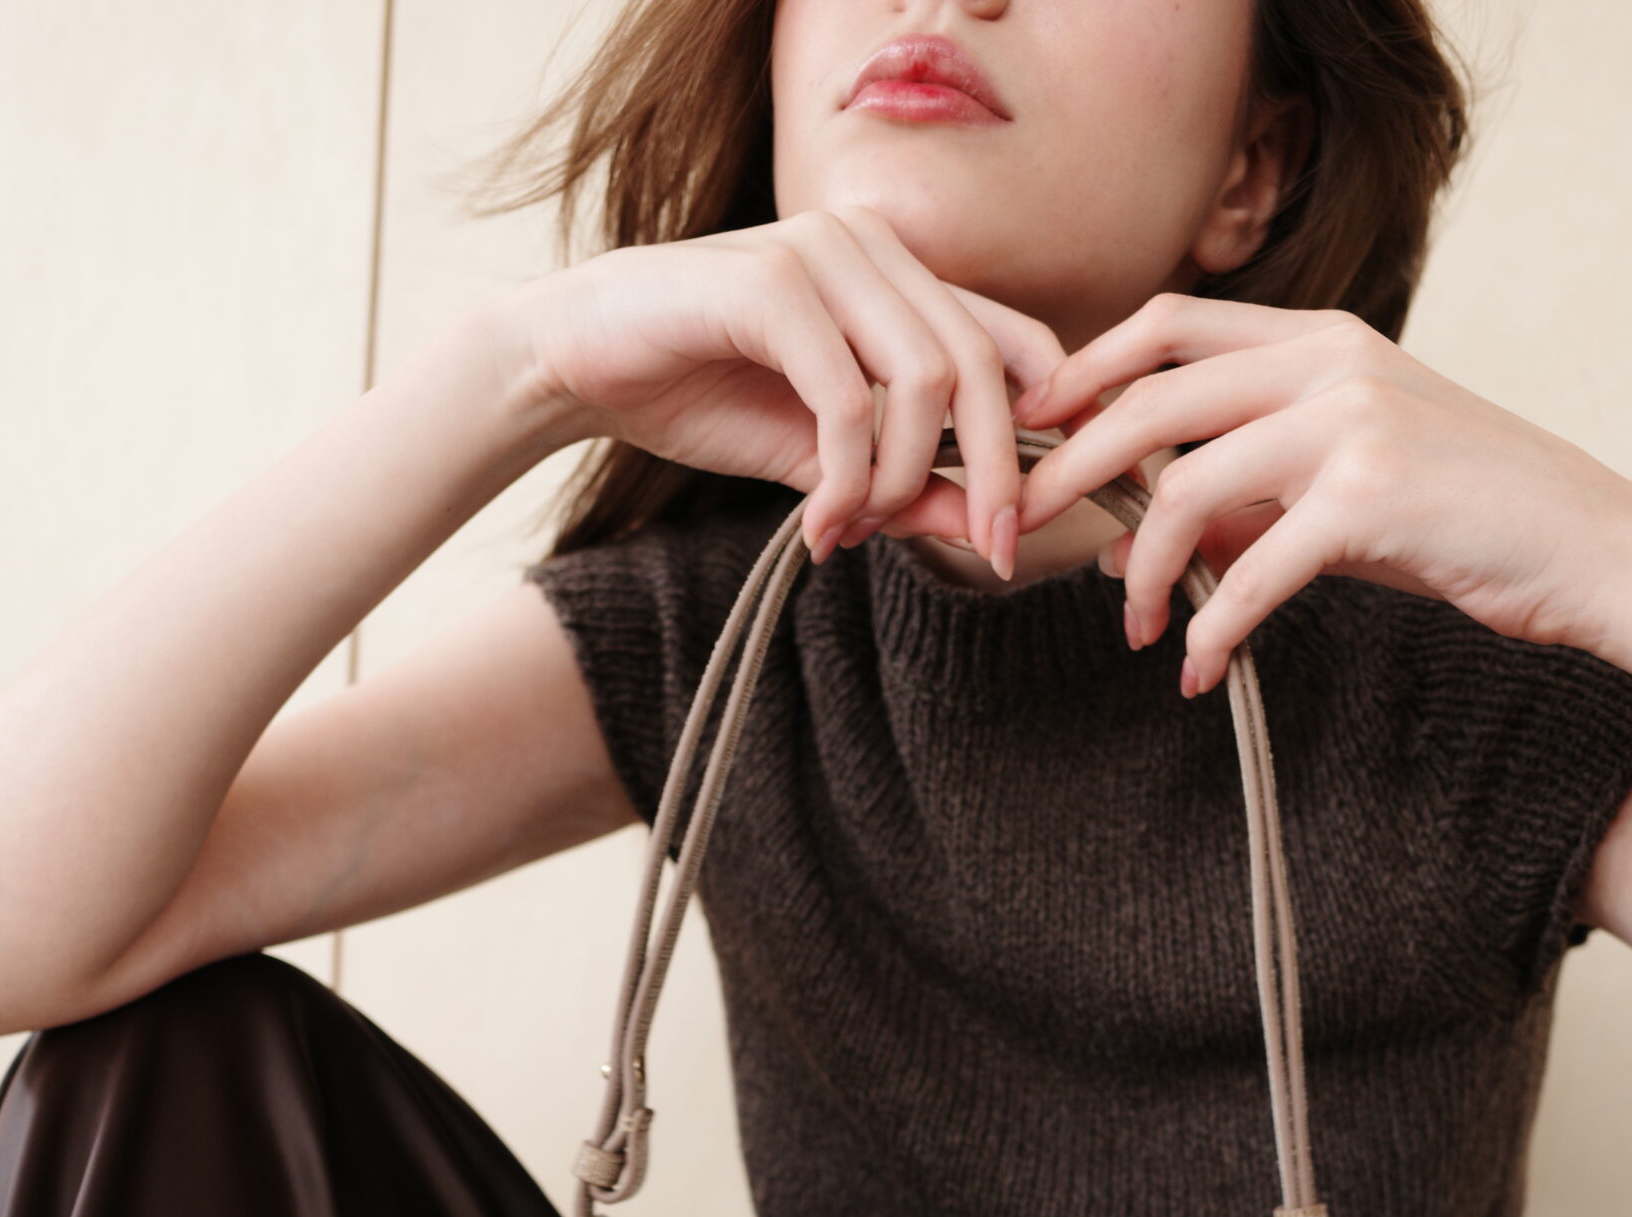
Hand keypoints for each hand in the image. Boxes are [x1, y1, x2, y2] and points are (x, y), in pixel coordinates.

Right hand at [521, 208, 1065, 575]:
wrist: (579, 363)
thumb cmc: (700, 395)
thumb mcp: (824, 460)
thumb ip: (907, 483)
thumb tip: (986, 528)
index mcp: (898, 277)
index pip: (1015, 341)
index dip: (1052, 423)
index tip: (1037, 512)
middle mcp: (872, 249)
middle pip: (983, 366)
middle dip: (997, 473)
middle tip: (987, 551)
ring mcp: (823, 255)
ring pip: (924, 382)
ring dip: (903, 480)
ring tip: (856, 528)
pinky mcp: (772, 284)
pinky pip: (849, 400)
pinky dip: (845, 479)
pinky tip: (819, 522)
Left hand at [993, 293, 1631, 696]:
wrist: (1581, 544)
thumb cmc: (1462, 517)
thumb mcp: (1343, 486)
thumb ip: (1249, 494)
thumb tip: (1142, 535)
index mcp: (1321, 339)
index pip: (1171, 323)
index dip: (1085, 368)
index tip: (1033, 425)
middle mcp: (1330, 362)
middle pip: (1152, 398)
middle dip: (1070, 469)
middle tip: (1021, 531)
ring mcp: (1351, 423)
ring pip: (1185, 486)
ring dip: (1140, 569)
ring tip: (1135, 626)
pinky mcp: (1370, 498)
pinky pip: (1249, 572)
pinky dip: (1209, 631)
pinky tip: (1200, 670)